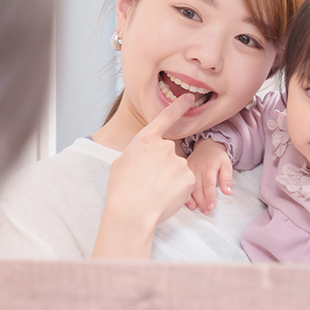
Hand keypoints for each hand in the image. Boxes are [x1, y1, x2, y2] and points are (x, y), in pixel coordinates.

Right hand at [92, 94, 196, 258]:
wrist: (132, 211)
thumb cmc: (121, 189)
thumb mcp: (120, 162)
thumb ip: (136, 153)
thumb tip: (143, 157)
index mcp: (145, 139)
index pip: (166, 117)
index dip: (179, 106)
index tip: (189, 98)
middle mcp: (165, 146)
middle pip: (168, 153)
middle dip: (162, 165)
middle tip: (148, 182)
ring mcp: (179, 161)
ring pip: (177, 169)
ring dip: (169, 179)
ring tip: (154, 192)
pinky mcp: (189, 177)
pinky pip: (185, 182)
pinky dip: (178, 190)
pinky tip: (165, 197)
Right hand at [184, 139, 232, 214]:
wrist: (206, 146)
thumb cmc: (217, 157)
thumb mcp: (226, 164)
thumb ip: (227, 178)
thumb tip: (228, 192)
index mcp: (208, 166)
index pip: (209, 184)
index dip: (210, 196)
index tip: (212, 206)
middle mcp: (196, 168)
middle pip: (197, 187)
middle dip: (201, 201)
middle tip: (206, 211)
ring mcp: (188, 169)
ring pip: (189, 186)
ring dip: (192, 199)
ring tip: (197, 209)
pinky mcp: (183, 171)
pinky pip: (182, 184)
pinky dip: (185, 194)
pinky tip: (188, 203)